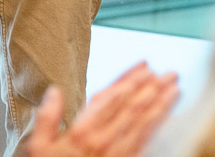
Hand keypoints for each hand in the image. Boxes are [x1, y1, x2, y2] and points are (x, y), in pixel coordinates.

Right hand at [23, 61, 177, 156]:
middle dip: (152, 89)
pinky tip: (172, 119)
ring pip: (143, 125)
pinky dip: (160, 131)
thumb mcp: (38, 147)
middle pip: (131, 109)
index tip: (146, 67)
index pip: (109, 99)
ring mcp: (116, 154)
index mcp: (81, 132)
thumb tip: (54, 92)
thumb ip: (47, 119)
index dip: (129, 80)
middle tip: (170, 74)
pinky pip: (146, 145)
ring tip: (176, 90)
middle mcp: (102, 141)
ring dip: (161, 106)